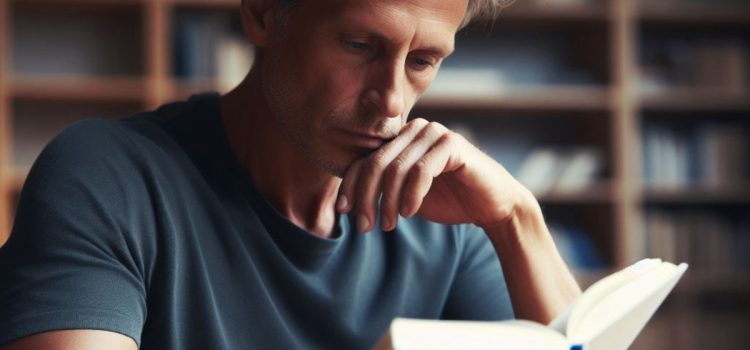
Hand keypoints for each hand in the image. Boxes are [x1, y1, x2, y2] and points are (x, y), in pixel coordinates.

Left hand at [336, 118, 536, 233]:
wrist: (492, 206)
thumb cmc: (449, 200)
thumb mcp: (407, 196)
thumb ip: (383, 190)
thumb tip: (347, 202)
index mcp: (401, 140)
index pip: (365, 159)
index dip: (351, 186)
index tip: (345, 212)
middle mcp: (415, 130)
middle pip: (375, 163)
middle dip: (366, 198)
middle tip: (365, 226)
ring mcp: (434, 133)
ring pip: (395, 168)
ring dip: (388, 202)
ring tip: (389, 225)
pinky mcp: (452, 144)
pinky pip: (421, 171)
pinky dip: (411, 195)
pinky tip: (410, 213)